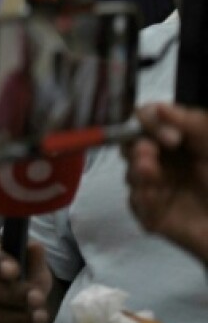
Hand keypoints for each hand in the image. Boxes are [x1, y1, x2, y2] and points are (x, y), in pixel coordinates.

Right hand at [125, 102, 207, 262]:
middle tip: (148, 154)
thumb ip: (192, 123)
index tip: (172, 138)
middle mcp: (164, 161)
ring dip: (138, 173)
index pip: (147, 121)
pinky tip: (154, 198)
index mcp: (179, 140)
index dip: (149, 124)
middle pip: (130, 146)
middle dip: (135, 148)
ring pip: (131, 175)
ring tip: (151, 174)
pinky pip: (136, 205)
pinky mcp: (153, 215)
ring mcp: (157, 188)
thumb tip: (159, 107)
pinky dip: (143, 200)